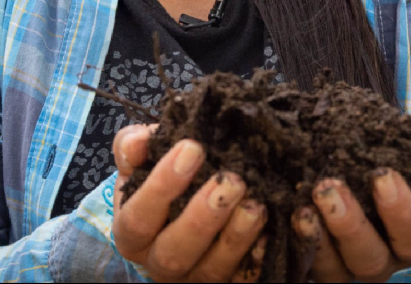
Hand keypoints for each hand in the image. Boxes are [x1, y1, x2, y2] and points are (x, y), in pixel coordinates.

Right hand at [111, 124, 267, 282]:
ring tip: (256, 204)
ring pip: (212, 271)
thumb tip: (139, 142)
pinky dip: (262, 256)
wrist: (185, 205)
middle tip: (233, 181)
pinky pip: (245, 280)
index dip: (162, 185)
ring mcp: (195, 277)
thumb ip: (135, 146)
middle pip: (173, 254)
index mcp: (133, 233)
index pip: (138, 218)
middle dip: (203, 217)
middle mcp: (160, 263)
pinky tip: (278, 230)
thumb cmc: (162, 178)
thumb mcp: (144, 160)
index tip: (192, 147)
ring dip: (236, 238)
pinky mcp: (228, 283)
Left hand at [292, 129, 410, 282]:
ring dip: (315, 240)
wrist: (361, 174)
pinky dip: (287, 243)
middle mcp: (379, 259)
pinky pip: (298, 265)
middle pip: (369, 259)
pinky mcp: (310, 264)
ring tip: (301, 208)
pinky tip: (274, 213)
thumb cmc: (393, 164)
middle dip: (349, 225)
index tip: (381, 174)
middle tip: (327, 186)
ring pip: (332, 272)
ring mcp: (343, 267)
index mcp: (409, 238)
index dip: (399, 210)